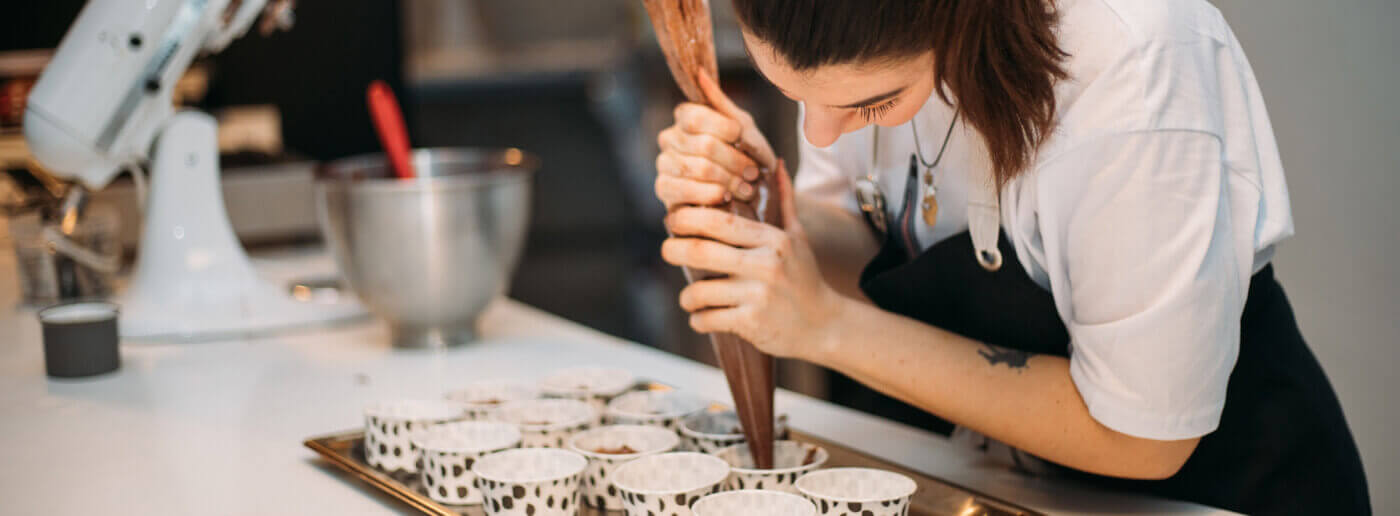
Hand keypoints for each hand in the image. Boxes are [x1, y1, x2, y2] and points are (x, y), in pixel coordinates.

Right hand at [655, 72, 777, 208]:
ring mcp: (664, 164)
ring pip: (698, 169)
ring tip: (745, 188)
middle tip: (752, 172)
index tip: (742, 140)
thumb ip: (723, 105)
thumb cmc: (746, 158)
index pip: (696, 117)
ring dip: (729, 180)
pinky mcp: (664, 190)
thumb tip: (699, 74)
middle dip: (735, 161)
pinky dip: (712, 194)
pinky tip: (725, 197)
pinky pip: (685, 190)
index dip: (724, 129)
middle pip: (703, 146)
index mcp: (686, 117)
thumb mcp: (744, 129)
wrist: (746, 195)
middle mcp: (669, 138)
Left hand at [662, 166, 845, 360]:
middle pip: (701, 251)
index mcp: (773, 240)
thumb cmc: (805, 278)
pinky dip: (698, 320)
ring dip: (687, 296)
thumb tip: (776, 164)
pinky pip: (708, 319)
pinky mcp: (752, 323)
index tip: (673, 219)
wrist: (825, 325)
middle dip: (673, 250)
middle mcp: (766, 264)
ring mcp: (758, 295)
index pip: (721, 222)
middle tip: (666, 251)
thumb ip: (783, 201)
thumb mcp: (798, 237)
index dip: (689, 217)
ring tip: (690, 298)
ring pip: (700, 292)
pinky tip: (702, 317)